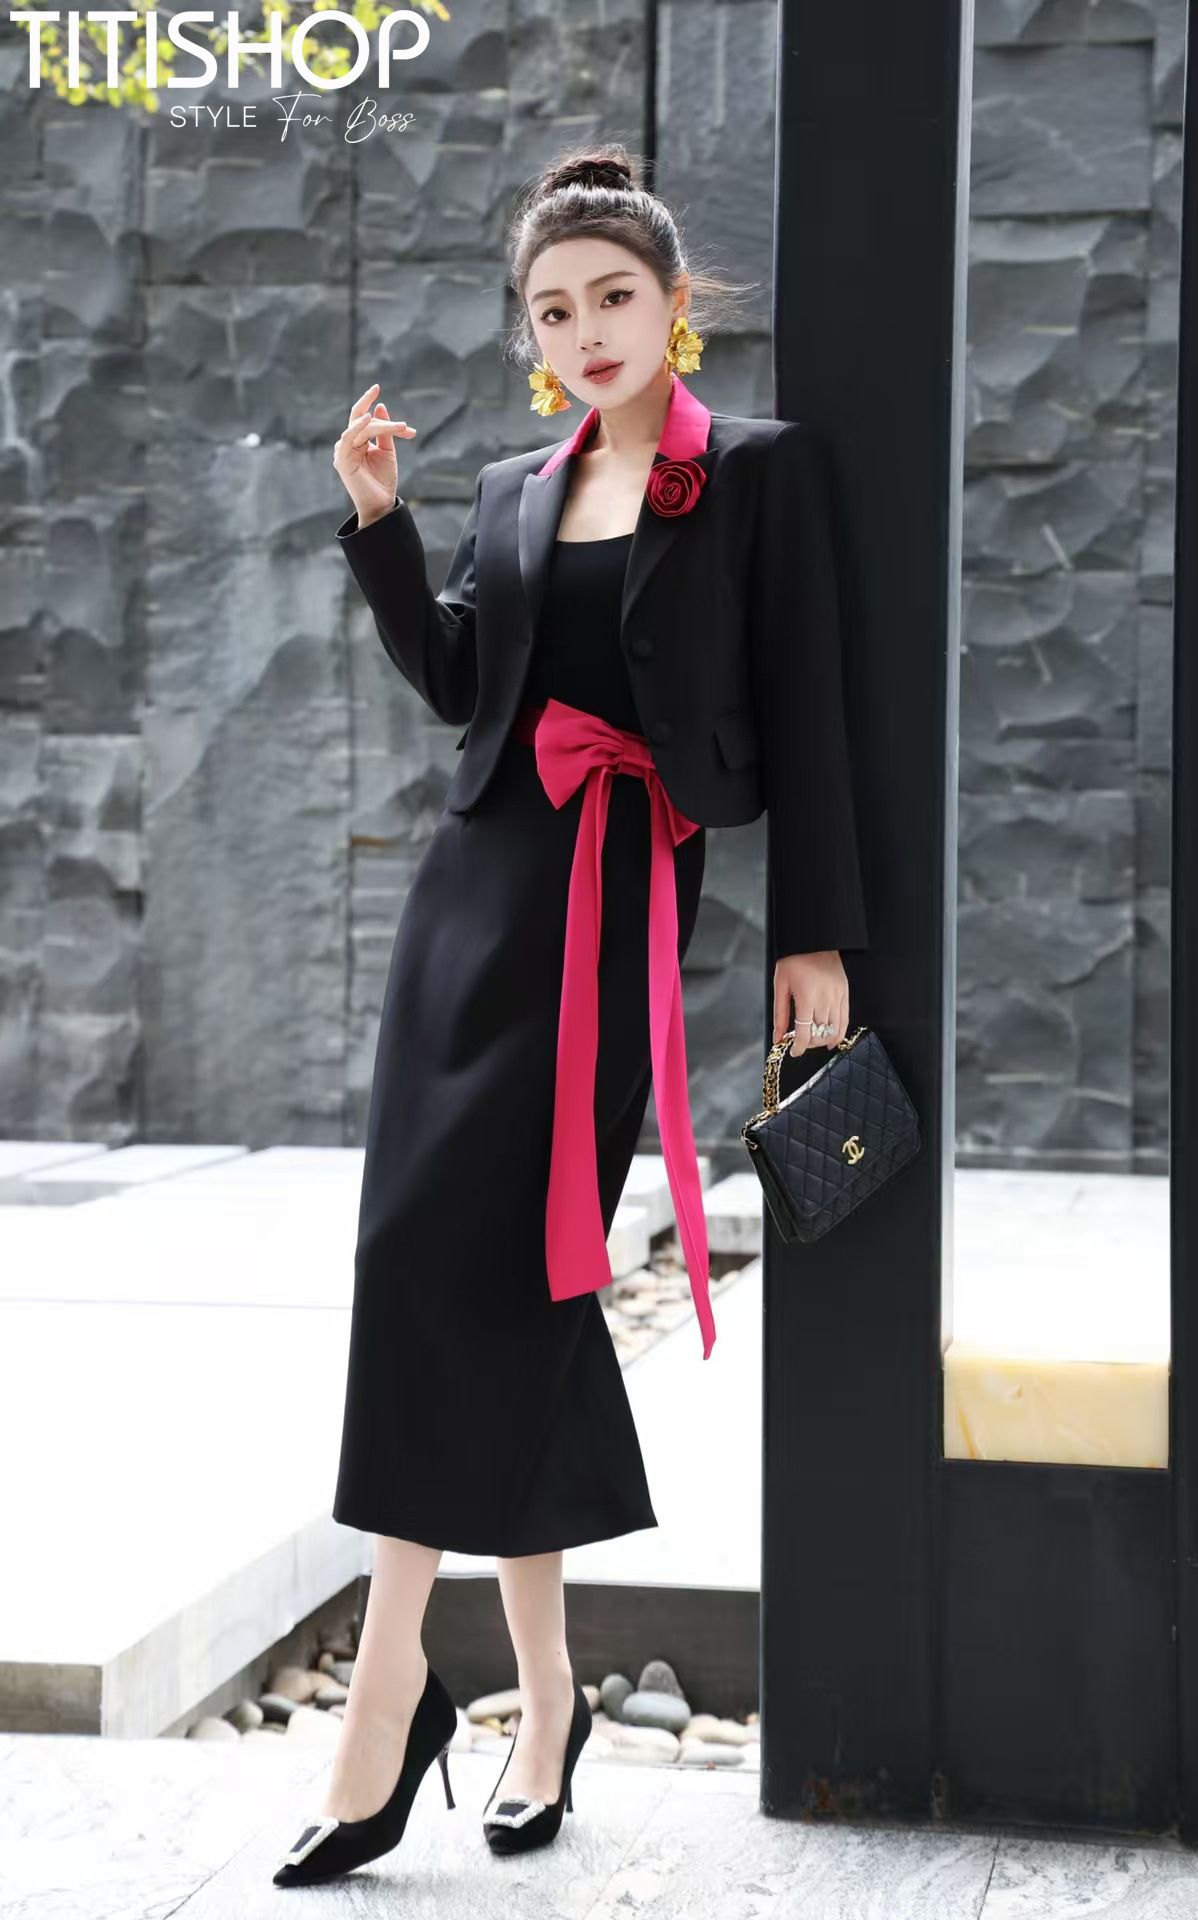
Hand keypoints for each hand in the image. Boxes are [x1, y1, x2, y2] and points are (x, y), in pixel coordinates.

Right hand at [333, 382, 418, 526]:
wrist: (381, 504)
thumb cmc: (383, 480)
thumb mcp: (387, 452)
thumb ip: (385, 431)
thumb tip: (380, 407)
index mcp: (357, 441)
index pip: (363, 418)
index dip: (371, 404)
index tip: (378, 387)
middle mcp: (347, 444)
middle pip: (362, 420)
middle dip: (371, 406)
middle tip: (384, 397)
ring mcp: (343, 452)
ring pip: (361, 427)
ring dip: (381, 425)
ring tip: (401, 427)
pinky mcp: (342, 460)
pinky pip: (348, 438)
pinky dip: (357, 427)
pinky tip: (369, 419)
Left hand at [772, 950, 849, 1057]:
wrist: (815, 940)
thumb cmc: (794, 960)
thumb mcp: (780, 985)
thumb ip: (780, 1014)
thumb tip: (778, 1037)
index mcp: (806, 997)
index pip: (805, 1032)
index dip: (799, 1047)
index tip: (794, 1052)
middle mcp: (825, 999)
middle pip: (819, 1034)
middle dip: (809, 1043)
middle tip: (800, 1041)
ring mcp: (837, 996)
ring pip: (834, 1030)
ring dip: (823, 1040)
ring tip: (814, 1041)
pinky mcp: (844, 993)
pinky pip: (845, 1019)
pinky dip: (839, 1033)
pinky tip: (831, 1040)